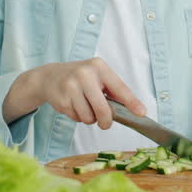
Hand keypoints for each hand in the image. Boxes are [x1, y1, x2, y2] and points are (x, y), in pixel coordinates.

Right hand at [13, 58, 144, 127]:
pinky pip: (76, 118)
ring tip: (84, 107)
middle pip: (103, 109)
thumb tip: (132, 109)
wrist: (50, 77)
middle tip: (105, 124)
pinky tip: (73, 105)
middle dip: (106, 121)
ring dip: (89, 118)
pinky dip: (78, 117)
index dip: (132, 102)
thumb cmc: (80, 78)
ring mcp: (71, 86)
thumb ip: (112, 90)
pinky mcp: (61, 99)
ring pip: (89, 117)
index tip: (141, 112)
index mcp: (99, 67)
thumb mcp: (97, 76)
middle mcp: (85, 75)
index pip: (119, 88)